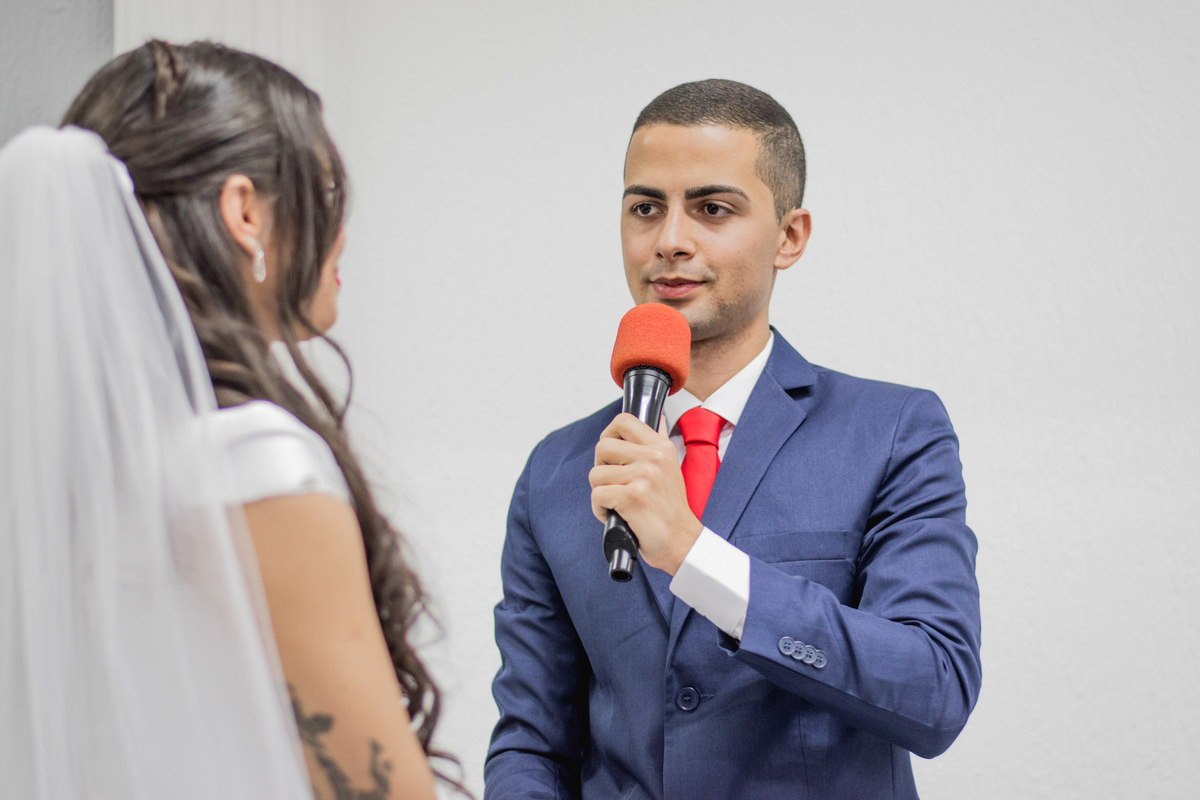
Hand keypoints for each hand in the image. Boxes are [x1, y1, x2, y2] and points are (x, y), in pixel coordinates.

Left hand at [590, 413, 702, 574]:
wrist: (681, 541)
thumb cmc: (670, 509)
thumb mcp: (671, 467)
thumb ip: (659, 442)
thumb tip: (655, 418)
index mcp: (661, 447)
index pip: (623, 420)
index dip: (608, 434)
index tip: (611, 453)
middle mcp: (654, 458)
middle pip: (602, 446)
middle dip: (600, 467)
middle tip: (613, 483)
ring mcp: (644, 476)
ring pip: (596, 474)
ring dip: (600, 492)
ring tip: (617, 502)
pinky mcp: (632, 497)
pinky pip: (597, 495)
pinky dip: (600, 510)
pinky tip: (616, 515)